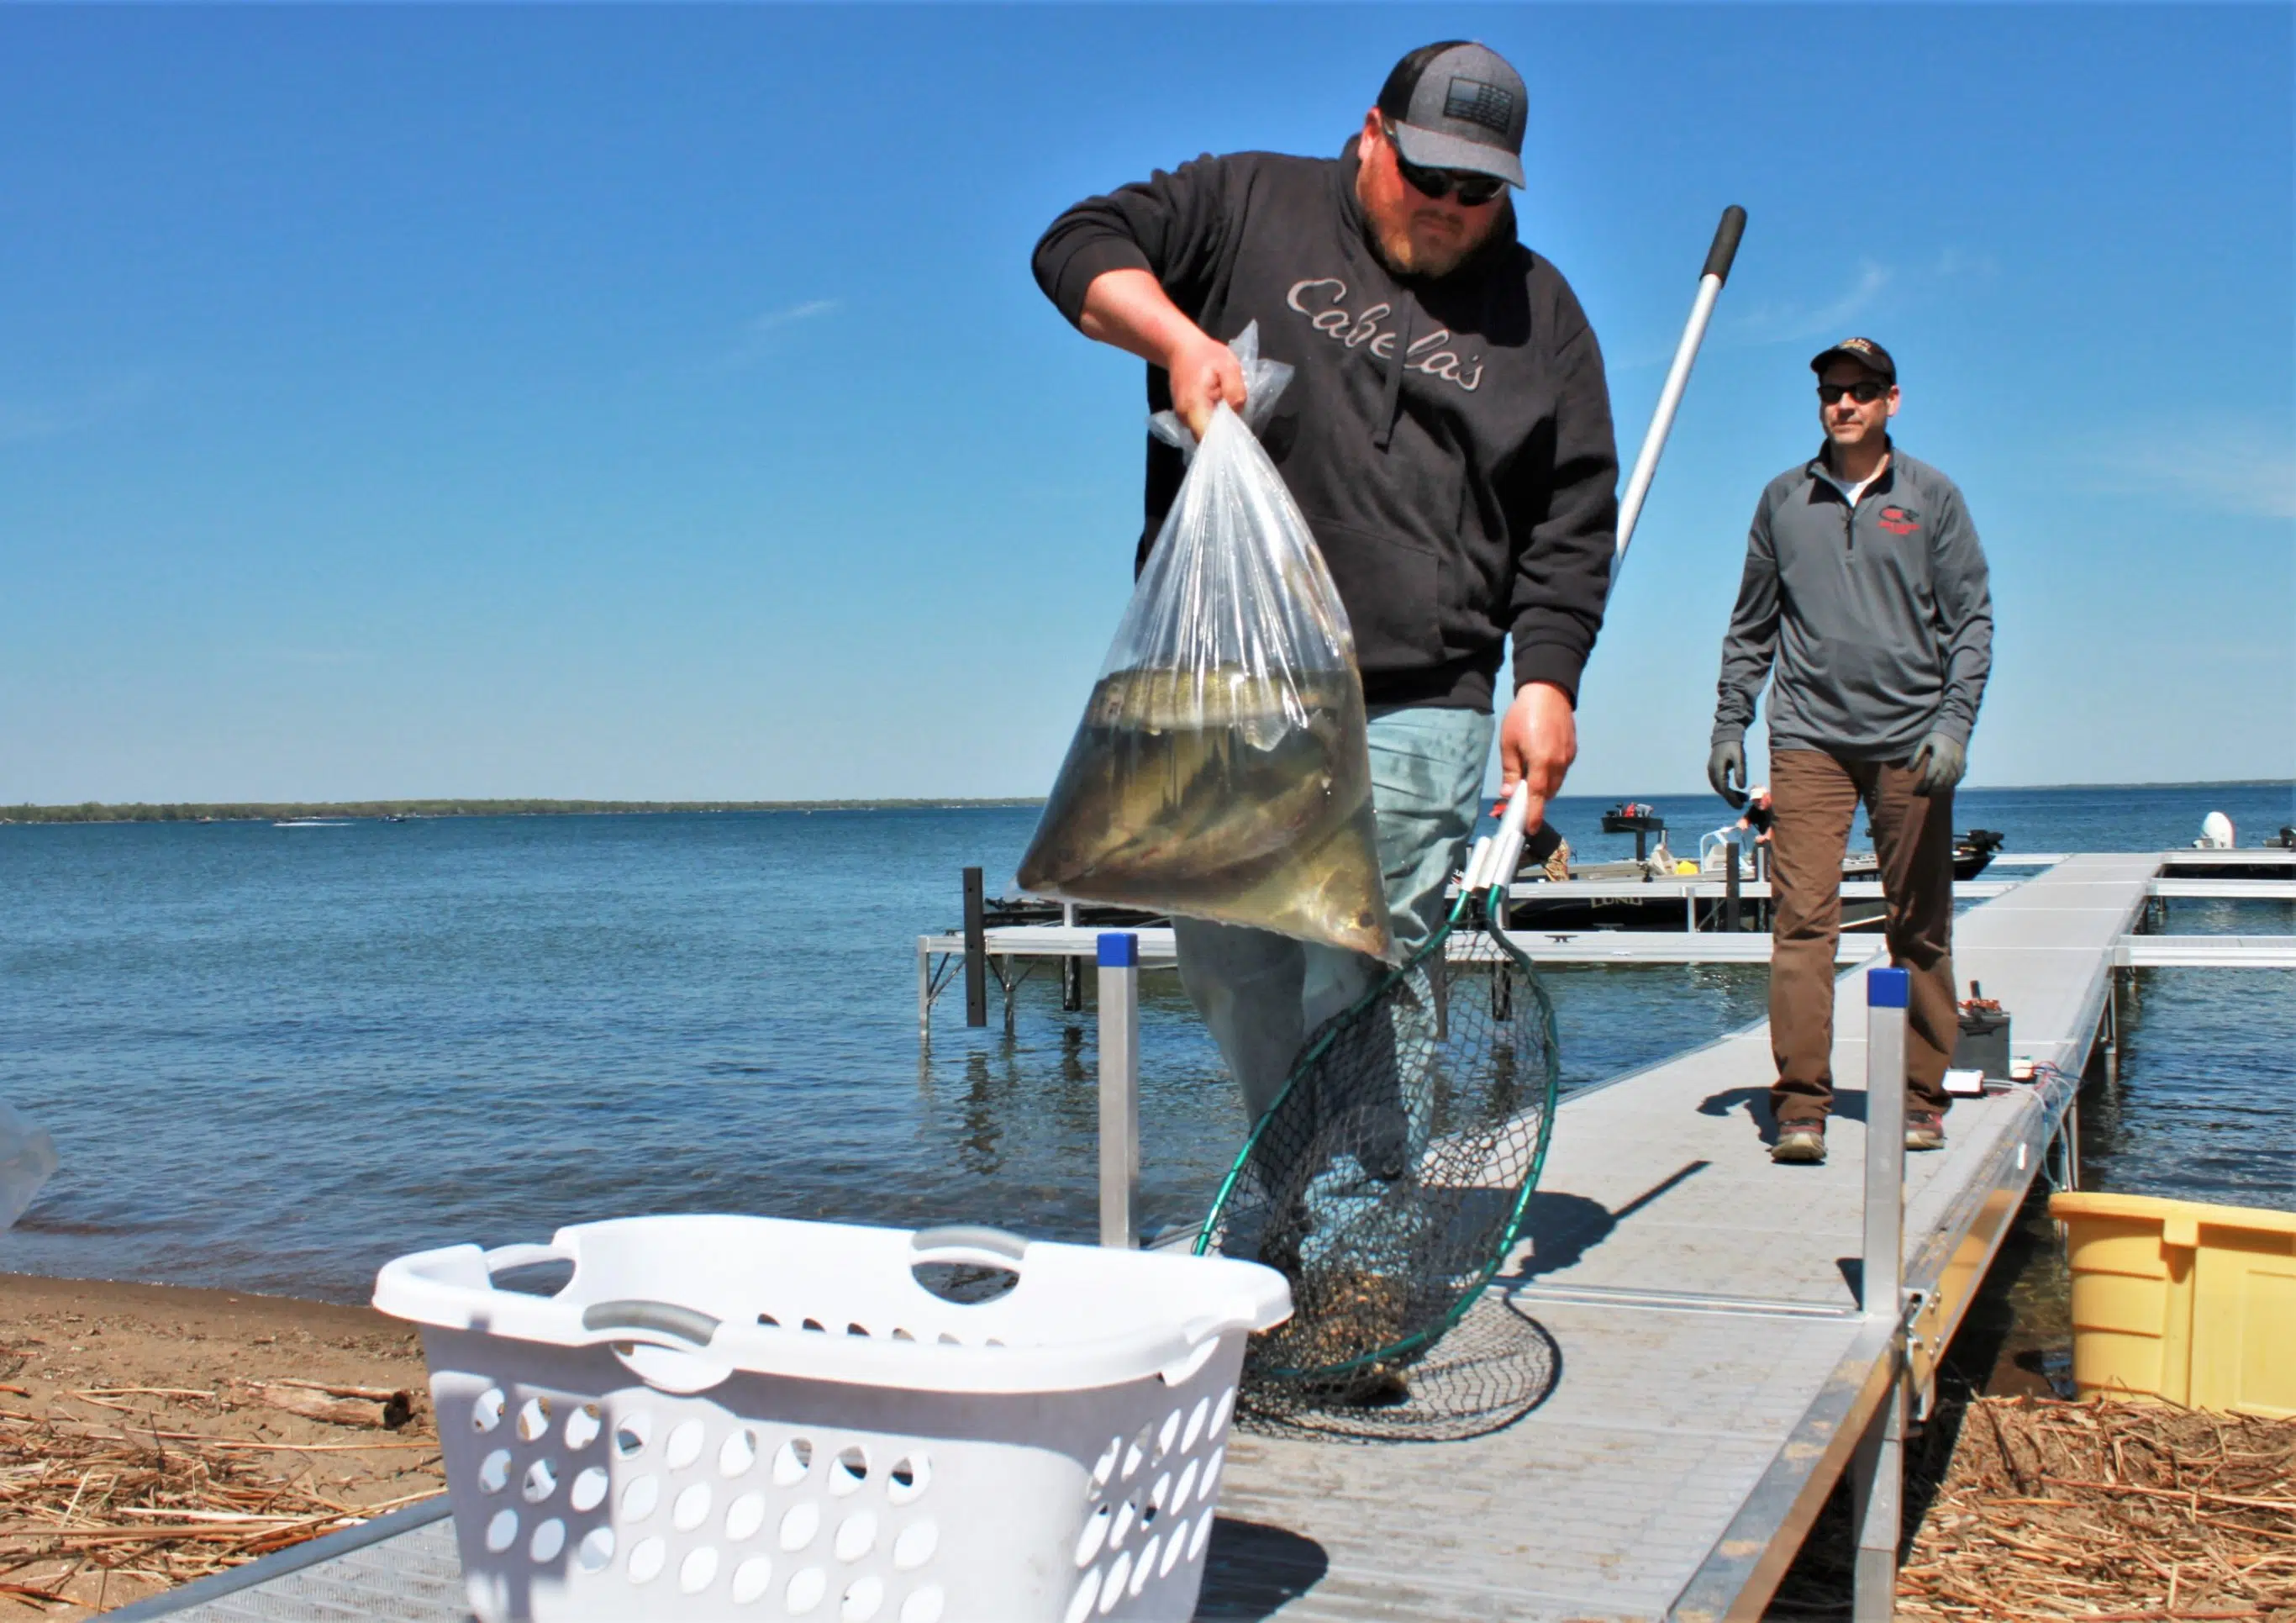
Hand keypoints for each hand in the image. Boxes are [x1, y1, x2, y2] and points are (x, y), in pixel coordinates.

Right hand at [1165, 329, 1246, 440]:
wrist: (1182, 348)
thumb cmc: (1206, 355)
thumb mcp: (1228, 366)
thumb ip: (1235, 390)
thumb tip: (1237, 412)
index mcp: (1194, 406)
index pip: (1209, 437)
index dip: (1225, 441)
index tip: (1239, 437)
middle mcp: (1185, 418)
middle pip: (1208, 439)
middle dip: (1225, 436)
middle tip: (1241, 425)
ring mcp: (1183, 419)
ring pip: (1206, 434)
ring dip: (1221, 429)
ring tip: (1233, 416)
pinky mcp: (1186, 417)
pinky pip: (1203, 427)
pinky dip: (1215, 424)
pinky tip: (1223, 412)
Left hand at [1500, 682, 1576, 834]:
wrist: (1548, 691)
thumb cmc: (1524, 714)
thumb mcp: (1508, 742)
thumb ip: (1510, 770)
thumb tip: (1508, 792)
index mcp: (1541, 762)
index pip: (1537, 797)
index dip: (1534, 814)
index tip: (1530, 828)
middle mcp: (1558, 763)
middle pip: (1547, 792)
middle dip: (1535, 798)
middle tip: (1519, 795)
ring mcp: (1568, 757)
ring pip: (1556, 782)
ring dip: (1543, 785)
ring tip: (1528, 773)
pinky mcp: (1572, 750)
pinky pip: (1561, 770)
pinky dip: (1551, 773)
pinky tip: (1540, 760)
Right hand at [1707, 740, 1746, 807]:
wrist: (1725, 734)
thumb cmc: (1734, 745)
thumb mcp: (1739, 757)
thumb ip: (1740, 772)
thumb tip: (1742, 787)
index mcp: (1718, 769)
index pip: (1724, 789)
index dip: (1732, 799)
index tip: (1741, 805)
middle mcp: (1712, 771)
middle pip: (1720, 790)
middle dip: (1731, 798)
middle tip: (1742, 803)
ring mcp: (1711, 770)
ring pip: (1719, 787)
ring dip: (1728, 794)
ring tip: (1740, 797)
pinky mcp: (1713, 769)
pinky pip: (1718, 782)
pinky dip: (1726, 788)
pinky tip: (1734, 789)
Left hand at [1908, 731, 1965, 795]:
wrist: (1955, 730)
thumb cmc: (1936, 736)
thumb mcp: (1923, 743)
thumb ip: (1916, 756)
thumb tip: (1910, 770)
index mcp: (1939, 758)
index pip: (1930, 777)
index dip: (1923, 786)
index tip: (1916, 791)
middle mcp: (1950, 764)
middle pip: (1940, 783)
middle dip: (1931, 790)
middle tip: (1922, 793)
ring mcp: (1958, 766)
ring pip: (1949, 783)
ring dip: (1939, 790)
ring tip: (1931, 792)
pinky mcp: (1963, 766)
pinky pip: (1957, 780)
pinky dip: (1950, 786)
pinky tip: (1943, 787)